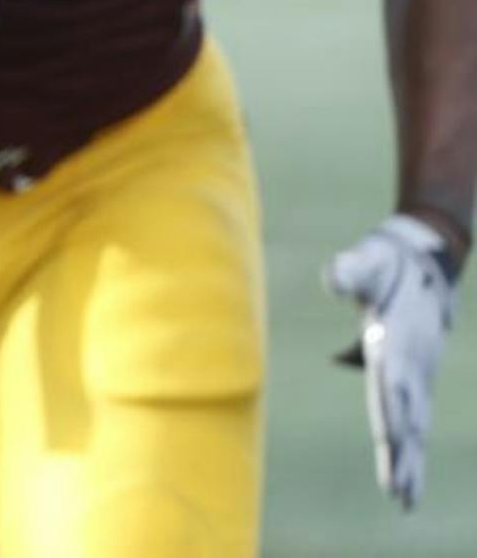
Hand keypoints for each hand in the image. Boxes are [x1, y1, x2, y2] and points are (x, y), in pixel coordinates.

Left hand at [325, 213, 458, 508]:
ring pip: (414, 426)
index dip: (391, 412)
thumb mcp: (366, 261)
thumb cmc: (387, 262)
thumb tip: (334, 278)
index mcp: (394, 341)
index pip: (390, 383)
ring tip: (405, 502)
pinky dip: (411, 448)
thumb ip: (349, 270)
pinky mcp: (417, 377)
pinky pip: (415, 419)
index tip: (390, 442)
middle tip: (399, 495)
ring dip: (408, 463)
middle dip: (401, 455)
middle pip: (405, 417)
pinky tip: (406, 477)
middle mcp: (409, 364)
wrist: (428, 260)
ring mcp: (418, 373)